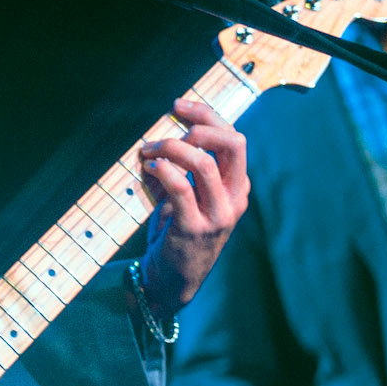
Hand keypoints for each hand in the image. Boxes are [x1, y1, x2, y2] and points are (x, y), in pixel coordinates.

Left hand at [137, 95, 248, 314]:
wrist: (171, 280)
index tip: (178, 105)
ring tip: (149, 151)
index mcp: (237, 186)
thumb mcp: (187, 197)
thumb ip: (182, 170)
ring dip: (171, 148)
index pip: (234, 138)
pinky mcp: (194, 228)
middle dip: (200, 125)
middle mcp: (235, 198)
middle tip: (170, 127)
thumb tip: (157, 141)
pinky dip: (163, 170)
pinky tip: (149, 168)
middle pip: (233, 144)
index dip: (207, 116)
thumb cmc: (177, 234)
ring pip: (204, 163)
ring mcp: (218, 215)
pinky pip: (181, 188)